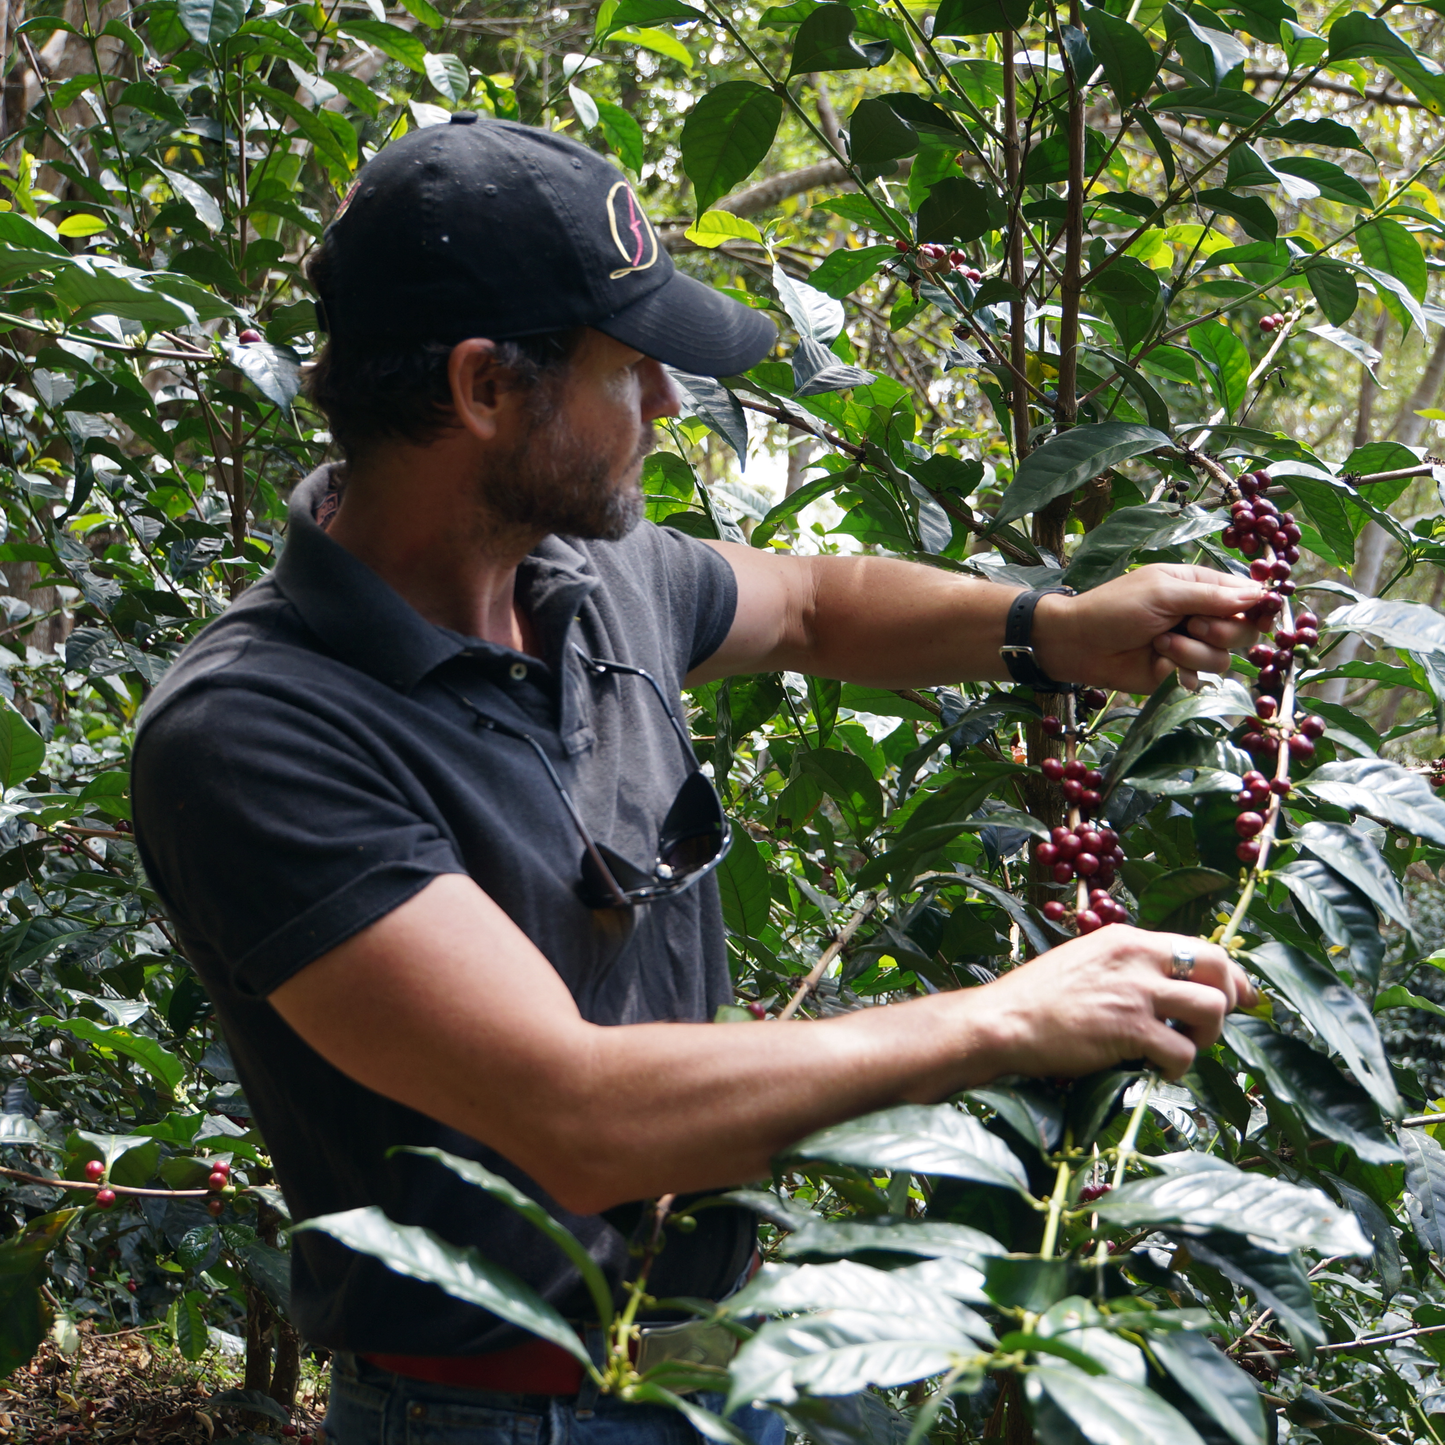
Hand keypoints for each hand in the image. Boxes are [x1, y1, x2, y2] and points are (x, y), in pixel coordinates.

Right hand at [972, 926, 1255, 1080]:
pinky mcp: (1130, 1029)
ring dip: (1205, 1037)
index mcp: (1127, 938)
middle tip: (1210, 1026)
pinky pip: (1183, 1051)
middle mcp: (1137, 957)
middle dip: (1228, 1001)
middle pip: (1218, 968)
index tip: (1241, 997)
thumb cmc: (1036, 998)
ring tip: (1178, 1048)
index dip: (1229, 976)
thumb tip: (1169, 987)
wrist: (1001, 1021)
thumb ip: (1128, 966)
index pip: (1200, 946)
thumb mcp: (1086, 961)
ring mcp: (1135, 992)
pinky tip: (1155, 1069)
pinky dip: (1176, 1067)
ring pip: (1212, 1010)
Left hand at [1032, 564, 1262, 692]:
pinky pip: (1201, 676)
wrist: (1077, 644)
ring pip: (1223, 658)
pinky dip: (1182, 671)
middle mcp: (1200, 615)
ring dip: (1192, 652)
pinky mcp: (1178, 671)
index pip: (1246, 595)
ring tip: (1160, 644)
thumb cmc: (1114, 608)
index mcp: (1199, 586)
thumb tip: (1258, 595)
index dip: (1259, 606)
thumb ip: (1209, 596)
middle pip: (1244, 630)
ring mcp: (1191, 645)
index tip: (1262, 615)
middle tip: (1191, 626)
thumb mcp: (1162, 593)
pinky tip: (1160, 663)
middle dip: (1221, 631)